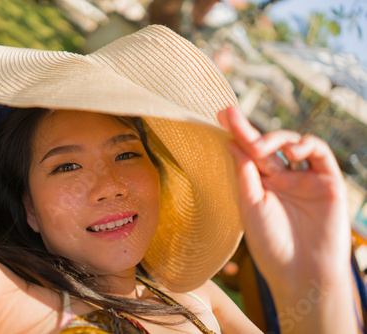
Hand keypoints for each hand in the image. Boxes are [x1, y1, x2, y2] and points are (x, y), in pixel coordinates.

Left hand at [218, 106, 354, 331]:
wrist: (302, 273)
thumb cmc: (271, 244)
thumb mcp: (250, 205)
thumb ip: (244, 173)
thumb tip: (232, 142)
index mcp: (261, 185)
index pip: (247, 154)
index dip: (236, 134)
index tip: (220, 115)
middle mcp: (282, 179)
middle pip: (265, 146)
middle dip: (248, 128)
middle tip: (228, 114)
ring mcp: (305, 179)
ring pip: (292, 144)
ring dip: (276, 137)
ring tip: (262, 146)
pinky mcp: (328, 182)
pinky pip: (319, 154)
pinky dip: (307, 145)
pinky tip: (292, 150)